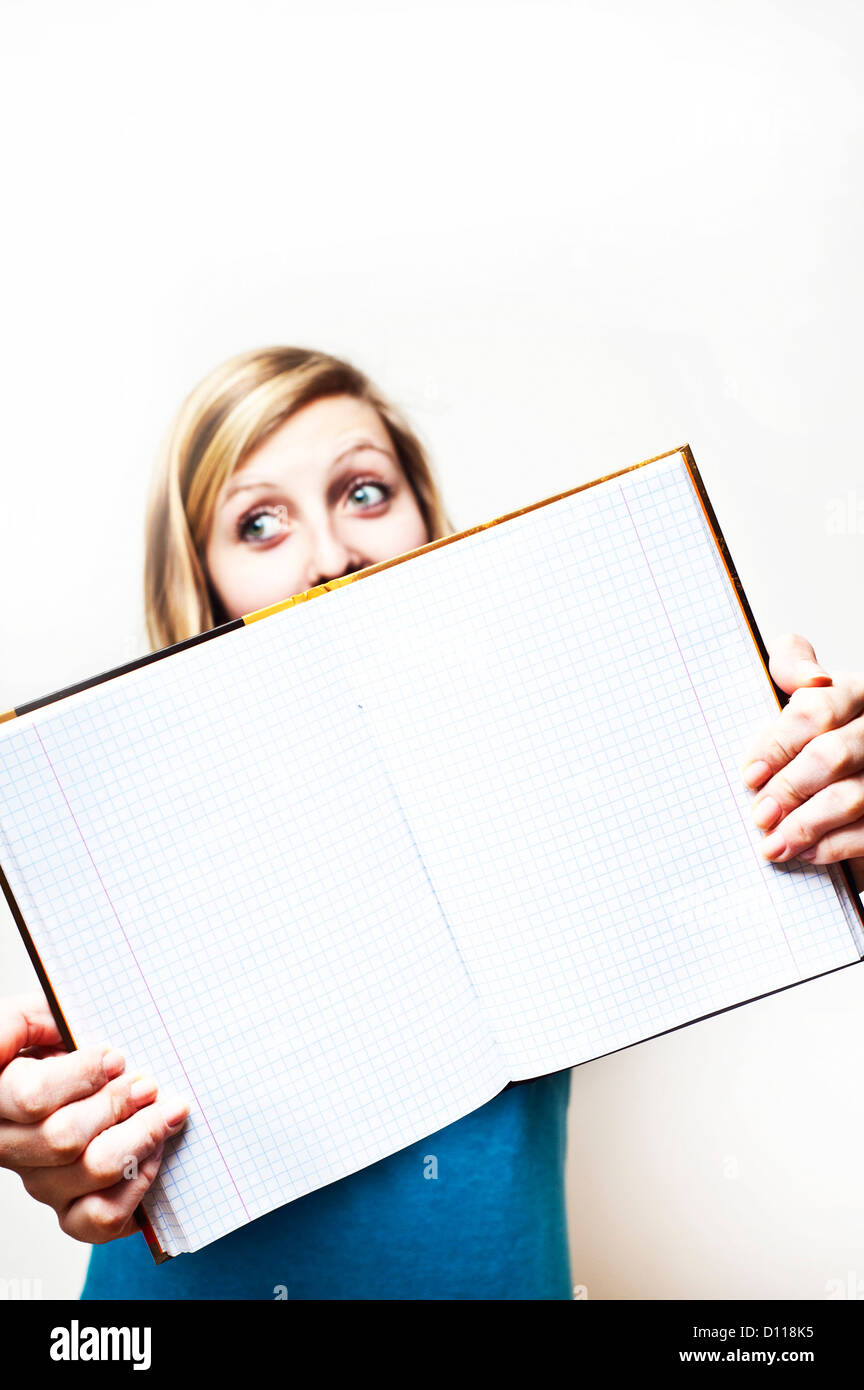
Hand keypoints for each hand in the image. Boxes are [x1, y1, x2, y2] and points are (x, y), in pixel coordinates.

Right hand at [0, 991, 189, 1242]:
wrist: (82, 1087)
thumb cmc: (61, 1047)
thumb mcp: (40, 1019)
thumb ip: (35, 1018)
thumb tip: (59, 1029)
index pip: (33, 1096)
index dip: (83, 1076)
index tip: (117, 1057)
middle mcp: (13, 1146)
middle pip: (63, 1138)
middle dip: (118, 1106)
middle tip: (149, 1084)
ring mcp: (40, 1182)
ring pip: (91, 1172)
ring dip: (141, 1138)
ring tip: (167, 1112)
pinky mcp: (70, 1211)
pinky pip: (101, 1218)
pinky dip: (137, 1186)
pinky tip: (153, 1155)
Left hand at [741, 633, 863, 894]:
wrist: (847, 773)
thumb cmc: (821, 733)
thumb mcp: (809, 693)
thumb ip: (794, 667)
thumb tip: (807, 676)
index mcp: (856, 693)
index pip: (815, 710)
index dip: (776, 744)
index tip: (750, 775)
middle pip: (833, 755)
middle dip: (789, 788)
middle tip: (759, 814)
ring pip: (852, 798)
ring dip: (806, 826)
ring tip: (773, 844)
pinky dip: (834, 847)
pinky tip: (807, 853)